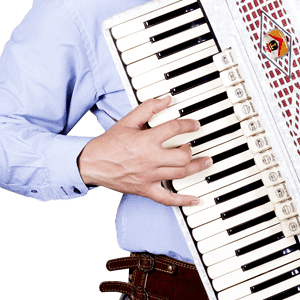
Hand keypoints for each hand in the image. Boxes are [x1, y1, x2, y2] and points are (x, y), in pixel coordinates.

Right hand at [77, 97, 211, 206]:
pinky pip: (167, 199)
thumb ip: (148, 109)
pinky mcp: (146, 190)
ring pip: (180, 174)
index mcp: (146, 140)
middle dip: (193, 150)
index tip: (195, 125)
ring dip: (197, 168)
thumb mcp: (127, 121)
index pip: (175, 129)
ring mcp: (149, 176)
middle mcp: (151, 159)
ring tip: (206, 162)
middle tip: (194, 146)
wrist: (92, 164)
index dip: (189, 125)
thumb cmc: (109, 143)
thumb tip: (166, 99)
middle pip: (182, 156)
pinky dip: (183, 200)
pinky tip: (195, 199)